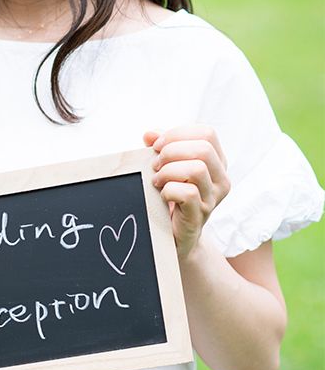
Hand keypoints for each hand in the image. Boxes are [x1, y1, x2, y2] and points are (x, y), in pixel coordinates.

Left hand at [145, 126, 230, 259]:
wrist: (174, 236)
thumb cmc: (170, 198)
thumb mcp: (167, 169)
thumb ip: (161, 149)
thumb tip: (149, 134)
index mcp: (216, 162)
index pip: (207, 133)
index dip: (178, 134)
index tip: (157, 145)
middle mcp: (221, 179)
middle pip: (203, 148)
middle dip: (171, 151)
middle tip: (155, 165)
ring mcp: (213, 198)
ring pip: (197, 169)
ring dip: (168, 171)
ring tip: (157, 180)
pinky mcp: (199, 215)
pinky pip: (188, 193)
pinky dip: (168, 189)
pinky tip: (161, 194)